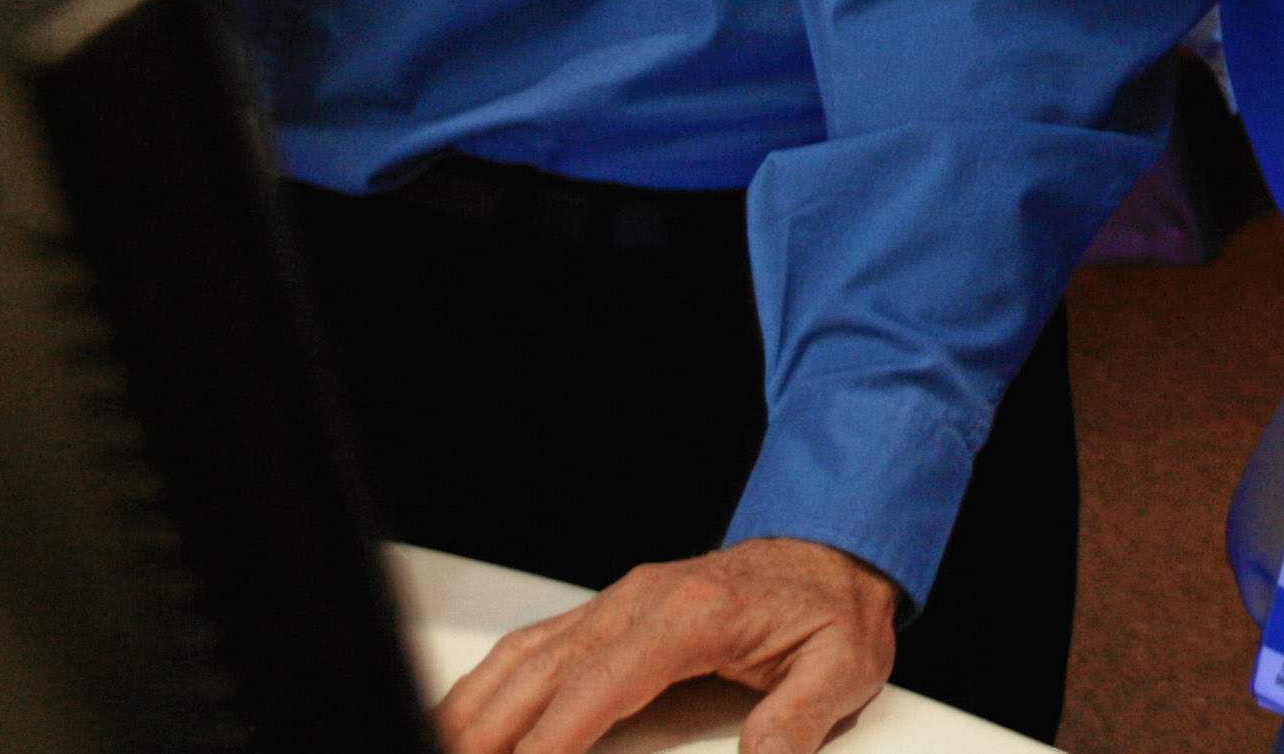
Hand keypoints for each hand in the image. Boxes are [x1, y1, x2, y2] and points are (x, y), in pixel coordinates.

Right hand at [432, 536, 899, 753]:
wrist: (836, 550)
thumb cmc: (832, 609)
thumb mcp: (842, 666)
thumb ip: (798, 720)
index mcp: (691, 615)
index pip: (600, 685)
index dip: (550, 740)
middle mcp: (641, 599)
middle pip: (542, 672)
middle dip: (488, 731)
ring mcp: (620, 601)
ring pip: (525, 655)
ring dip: (475, 709)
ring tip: (441, 747)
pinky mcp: (611, 611)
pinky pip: (536, 645)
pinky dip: (492, 683)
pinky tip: (466, 717)